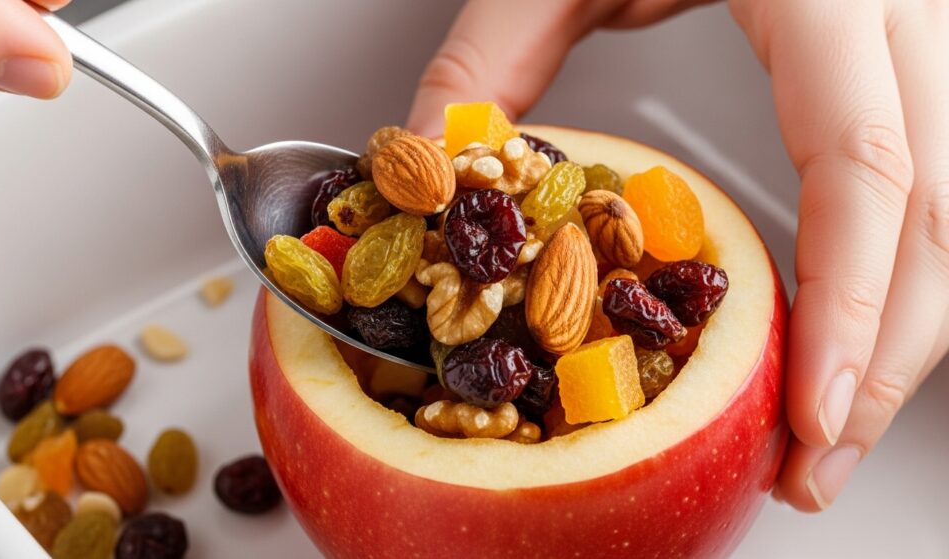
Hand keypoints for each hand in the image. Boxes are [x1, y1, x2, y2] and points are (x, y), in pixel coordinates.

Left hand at [408, 0, 948, 511]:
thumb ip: (487, 62)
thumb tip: (418, 164)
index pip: (868, 168)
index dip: (852, 307)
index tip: (815, 415)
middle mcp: (906, 9)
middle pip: (947, 215)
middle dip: (890, 358)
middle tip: (815, 463)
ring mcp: (927, 31)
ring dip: (905, 332)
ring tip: (830, 423)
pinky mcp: (914, 54)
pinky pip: (939, 182)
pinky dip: (899, 273)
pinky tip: (850, 329)